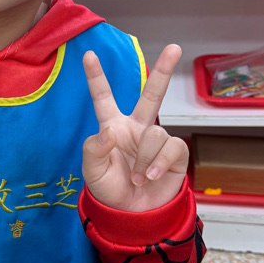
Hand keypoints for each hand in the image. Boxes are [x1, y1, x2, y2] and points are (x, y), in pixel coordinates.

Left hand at [81, 45, 187, 212]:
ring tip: (139, 178)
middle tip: (174, 47)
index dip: (96, 77)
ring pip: (155, 134)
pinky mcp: (174, 154)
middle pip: (152, 94)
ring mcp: (156, 140)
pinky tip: (152, 176)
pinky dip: (159, 163)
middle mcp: (136, 128)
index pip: (104, 98)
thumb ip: (94, 149)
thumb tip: (111, 131)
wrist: (132, 214)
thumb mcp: (91, 172)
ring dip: (145, 159)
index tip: (89, 55)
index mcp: (113, 127)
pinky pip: (171, 147)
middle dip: (164, 71)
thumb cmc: (109, 190)